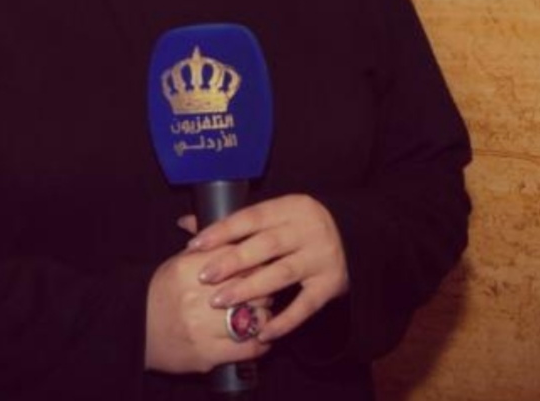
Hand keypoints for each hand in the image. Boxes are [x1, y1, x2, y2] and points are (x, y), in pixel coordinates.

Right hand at [144, 248, 270, 373]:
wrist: (135, 328)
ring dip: (263, 315)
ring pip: (255, 317)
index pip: (238, 257)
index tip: (263, 263)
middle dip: (264, 286)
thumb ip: (209, 245)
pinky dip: (260, 342)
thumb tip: (230, 224)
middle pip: (252, 285)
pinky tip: (260, 337)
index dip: (256, 260)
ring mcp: (203, 327)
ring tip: (261, 313)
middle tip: (265, 288)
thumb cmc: (161, 292)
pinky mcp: (207, 354)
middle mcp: (198, 296)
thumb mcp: (180, 261)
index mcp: (190, 267)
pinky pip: (247, 348)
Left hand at [184, 194, 349, 341]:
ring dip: (249, 288)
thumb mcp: (274, 216)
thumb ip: (234, 223)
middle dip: (232, 261)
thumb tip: (186, 222)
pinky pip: (306, 306)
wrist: (353, 238)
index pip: (252, 217)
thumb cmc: (298, 227)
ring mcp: (321, 257)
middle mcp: (308, 229)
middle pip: (266, 245)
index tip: (195, 244)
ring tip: (220, 301)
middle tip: (204, 277)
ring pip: (282, 273)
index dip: (223, 230)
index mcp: (291, 207)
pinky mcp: (331, 284)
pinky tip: (262, 331)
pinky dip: (284, 320)